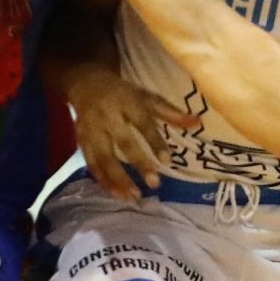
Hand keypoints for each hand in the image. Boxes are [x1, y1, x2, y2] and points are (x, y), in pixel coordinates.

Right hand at [67, 71, 199, 200]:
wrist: (86, 84)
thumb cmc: (123, 94)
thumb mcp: (146, 97)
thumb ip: (170, 112)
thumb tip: (198, 122)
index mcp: (126, 101)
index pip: (142, 122)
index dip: (155, 141)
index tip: (167, 161)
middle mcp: (107, 116)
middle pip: (123, 142)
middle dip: (138, 163)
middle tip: (155, 184)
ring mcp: (91, 130)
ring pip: (103, 157)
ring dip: (118, 179)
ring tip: (134, 196)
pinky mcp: (81, 141)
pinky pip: (91, 164)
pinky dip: (103, 181)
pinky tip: (117, 194)